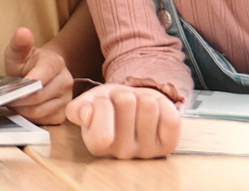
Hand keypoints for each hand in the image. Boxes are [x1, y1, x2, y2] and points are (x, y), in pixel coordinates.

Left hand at [3, 27, 72, 124]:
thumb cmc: (27, 62)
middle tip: (6, 98)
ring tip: (13, 102)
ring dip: (23, 110)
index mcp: (55, 62)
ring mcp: (67, 98)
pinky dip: (31, 117)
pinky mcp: (63, 114)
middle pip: (40, 96)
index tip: (13, 89)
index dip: (26, 84)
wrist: (39, 72)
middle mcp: (65, 80)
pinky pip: (45, 121)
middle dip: (20, 99)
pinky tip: (24, 109)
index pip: (42, 76)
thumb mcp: (18, 52)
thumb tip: (23, 32)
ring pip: (41, 111)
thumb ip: (19, 43)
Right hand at [66, 83, 180, 157]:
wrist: (132, 107)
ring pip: (148, 104)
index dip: (102, 102)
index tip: (102, 101)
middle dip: (122, 94)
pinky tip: (153, 113)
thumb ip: (77, 108)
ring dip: (141, 97)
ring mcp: (146, 152)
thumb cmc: (107, 104)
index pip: (102, 130)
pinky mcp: (168, 146)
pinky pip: (170, 116)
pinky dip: (162, 105)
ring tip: (137, 106)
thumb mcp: (88, 101)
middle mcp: (121, 154)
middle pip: (126, 102)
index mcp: (97, 146)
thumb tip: (86, 115)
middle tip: (121, 102)